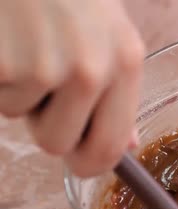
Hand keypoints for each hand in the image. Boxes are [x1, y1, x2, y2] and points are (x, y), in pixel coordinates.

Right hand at [0, 0, 144, 175]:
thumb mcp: (111, 36)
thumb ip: (118, 93)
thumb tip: (126, 146)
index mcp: (125, 63)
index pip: (109, 147)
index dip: (89, 163)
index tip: (78, 162)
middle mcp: (92, 69)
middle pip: (57, 145)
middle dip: (44, 125)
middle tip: (43, 86)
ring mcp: (46, 66)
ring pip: (18, 121)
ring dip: (17, 94)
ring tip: (26, 48)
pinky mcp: (7, 65)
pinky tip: (7, 40)